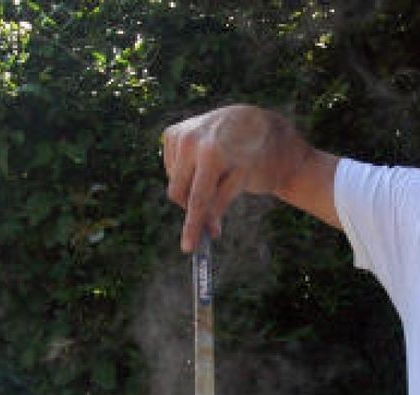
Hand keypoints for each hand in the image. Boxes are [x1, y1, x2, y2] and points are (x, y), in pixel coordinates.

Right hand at [162, 105, 297, 252]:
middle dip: (191, 207)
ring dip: (190, 187)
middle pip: (178, 193)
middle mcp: (191, 141)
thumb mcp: (242, 179)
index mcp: (212, 153)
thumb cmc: (249, 154)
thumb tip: (208, 229)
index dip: (192, 225)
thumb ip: (222, 203)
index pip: (198, 198)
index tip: (188, 247)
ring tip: (213, 174)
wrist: (247, 122)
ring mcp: (178, 134)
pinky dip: (184, 172)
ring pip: (174, 182)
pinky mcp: (171, 133)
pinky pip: (170, 168)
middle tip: (210, 219)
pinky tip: (201, 162)